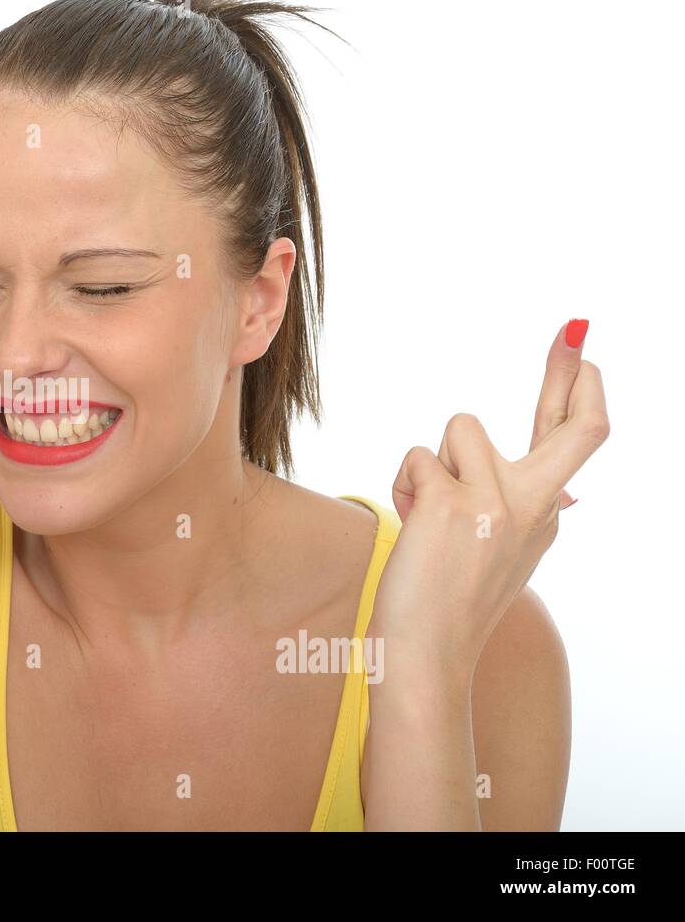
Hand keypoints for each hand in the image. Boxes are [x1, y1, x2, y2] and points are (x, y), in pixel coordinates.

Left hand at [371, 319, 608, 672]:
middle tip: (573, 331)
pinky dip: (404, 483)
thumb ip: (527, 515)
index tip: (583, 356)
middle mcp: (536, 506)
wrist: (424, 655)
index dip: (579, 392)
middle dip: (570, 370)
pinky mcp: (452, 502)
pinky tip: (409, 524)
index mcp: (545, 517)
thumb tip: (568, 493)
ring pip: (459, 430)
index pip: (578, 441)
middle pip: (578, 427)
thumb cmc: (449, 607)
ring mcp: (498, 502)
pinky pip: (418, 457)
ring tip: (424, 513)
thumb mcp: (504, 558)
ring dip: (431, 463)